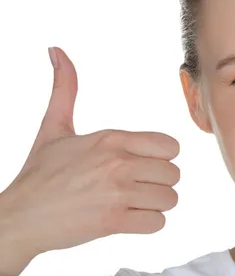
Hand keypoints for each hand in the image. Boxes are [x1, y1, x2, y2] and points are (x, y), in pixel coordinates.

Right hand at [1, 47, 179, 260]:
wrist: (19, 217)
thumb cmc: (40, 174)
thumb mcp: (54, 127)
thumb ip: (64, 89)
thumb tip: (57, 51)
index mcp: (111, 138)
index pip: (171, 146)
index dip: (162, 158)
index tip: (145, 164)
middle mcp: (118, 162)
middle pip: (174, 173)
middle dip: (159, 182)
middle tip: (138, 186)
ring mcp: (117, 192)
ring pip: (170, 198)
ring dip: (155, 204)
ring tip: (134, 203)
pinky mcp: (113, 221)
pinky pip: (157, 223)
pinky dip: (148, 223)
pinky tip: (130, 219)